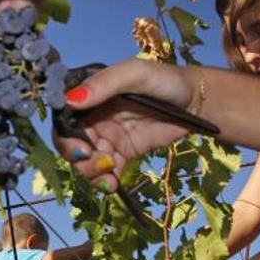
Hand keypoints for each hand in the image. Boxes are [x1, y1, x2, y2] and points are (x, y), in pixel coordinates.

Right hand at [53, 59, 198, 191]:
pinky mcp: (121, 153)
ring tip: (109, 175)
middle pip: (71, 144)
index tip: (82, 148)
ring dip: (91, 172)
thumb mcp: (134, 74)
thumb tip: (71, 100)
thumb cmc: (164, 80)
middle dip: (78, 158)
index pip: (64, 118)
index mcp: (90, 96)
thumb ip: (104, 84)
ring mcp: (107, 137)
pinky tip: (114, 185)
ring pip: (85, 161)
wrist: (195, 102)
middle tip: (100, 162)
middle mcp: (93, 117)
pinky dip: (105, 181)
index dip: (66, 136)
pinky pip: (106, 171)